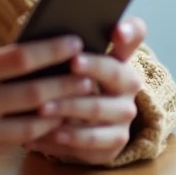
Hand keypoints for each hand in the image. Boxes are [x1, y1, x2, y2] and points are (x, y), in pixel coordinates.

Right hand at [0, 0, 95, 167]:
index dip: (50, 50)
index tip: (74, 41)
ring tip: (82, 97)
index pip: (18, 59)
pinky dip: (40, 131)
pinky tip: (56, 119)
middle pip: (33, 92)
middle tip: (90, 73)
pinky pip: (18, 142)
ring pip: (31, 122)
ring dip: (60, 109)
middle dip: (66, 82)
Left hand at [23, 17, 146, 165]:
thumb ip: (65, 45)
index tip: (117, 30)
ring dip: (69, 108)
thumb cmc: (70, 82)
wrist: (84, 125)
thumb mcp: (70, 62)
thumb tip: (42, 33)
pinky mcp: (114, 145)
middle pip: (114, 74)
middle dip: (93, 68)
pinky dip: (64, 140)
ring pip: (98, 110)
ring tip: (42, 108)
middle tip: (70, 63)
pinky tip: (41, 135)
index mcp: (119, 57)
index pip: (134, 36)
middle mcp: (129, 87)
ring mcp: (124, 117)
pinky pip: (90, 144)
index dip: (128, 32)